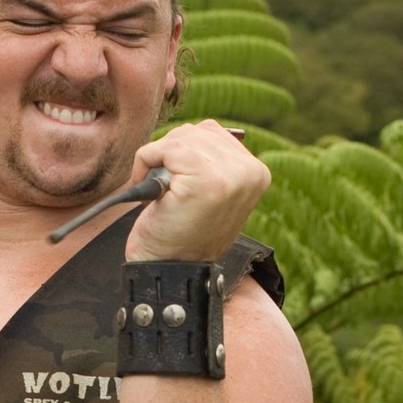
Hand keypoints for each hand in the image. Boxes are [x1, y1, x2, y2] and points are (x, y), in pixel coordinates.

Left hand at [122, 120, 270, 264]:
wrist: (166, 271)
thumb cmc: (181, 234)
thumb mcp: (208, 193)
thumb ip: (212, 161)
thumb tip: (199, 130)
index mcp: (256, 173)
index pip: (212, 134)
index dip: (185, 156)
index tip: (183, 190)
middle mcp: (249, 170)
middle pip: (196, 131)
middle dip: (171, 158)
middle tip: (169, 195)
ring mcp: (229, 174)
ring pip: (179, 138)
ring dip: (158, 163)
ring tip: (164, 196)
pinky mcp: (204, 178)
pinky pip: (163, 148)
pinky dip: (145, 164)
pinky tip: (153, 194)